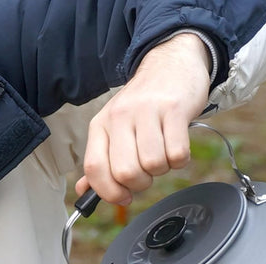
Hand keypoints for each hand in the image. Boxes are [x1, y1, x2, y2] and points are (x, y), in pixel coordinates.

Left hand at [76, 33, 210, 204]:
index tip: (123, 197)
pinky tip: (177, 145)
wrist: (170, 64)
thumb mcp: (114, 128)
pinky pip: (177, 154)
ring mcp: (147, 111)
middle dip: (140, 183)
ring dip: (162, 169)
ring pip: (153, 165)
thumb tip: (84, 191)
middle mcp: (120, 117)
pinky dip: (180, 159)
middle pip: (125, 173)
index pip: (94, 169)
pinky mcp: (174, 110)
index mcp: (101, 125)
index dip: (109, 192)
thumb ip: (100, 161)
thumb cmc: (142, 106)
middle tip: (147, 172)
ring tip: (163, 153)